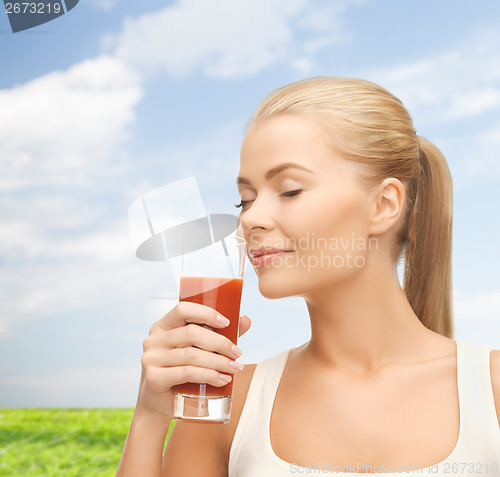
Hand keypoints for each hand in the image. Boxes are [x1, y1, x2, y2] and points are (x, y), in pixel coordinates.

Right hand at [136, 302, 250, 419]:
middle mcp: (153, 339)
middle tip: (237, 353)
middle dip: (219, 342)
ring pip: (191, 354)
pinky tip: (222, 379)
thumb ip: (218, 334)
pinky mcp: (154, 378)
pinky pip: (187, 373)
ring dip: (218, 361)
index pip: (182, 309)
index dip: (206, 313)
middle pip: (191, 333)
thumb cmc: (181, 372)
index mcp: (162, 326)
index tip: (227, 323)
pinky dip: (209, 375)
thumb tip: (246, 320)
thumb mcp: (197, 350)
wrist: (161, 405)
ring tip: (235, 367)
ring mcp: (151, 359)